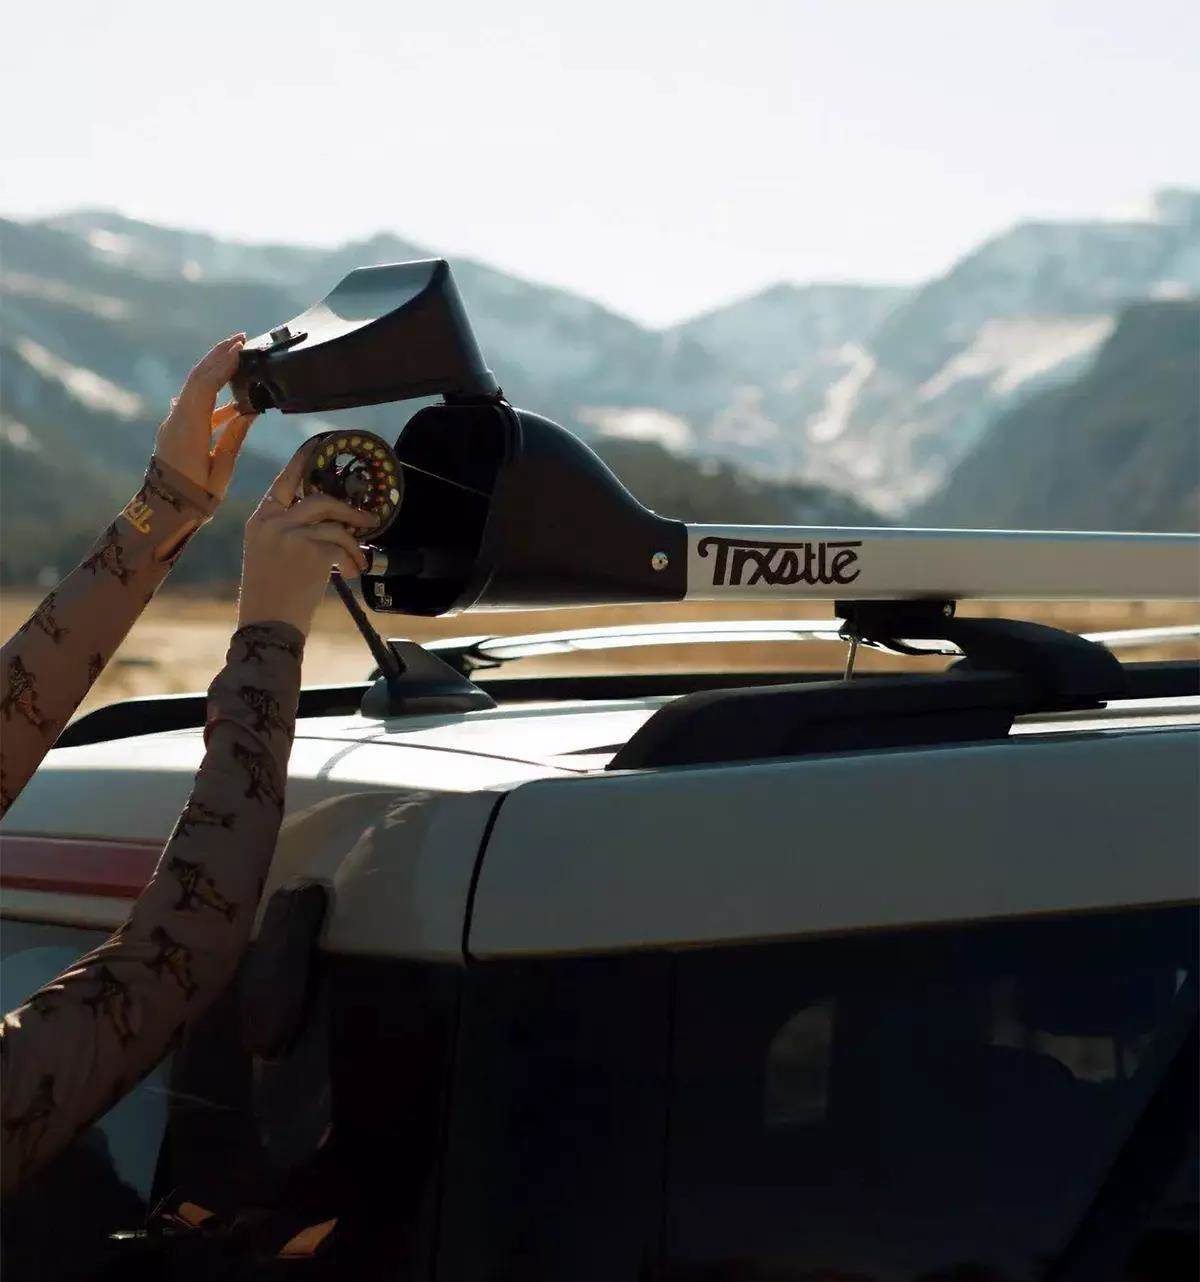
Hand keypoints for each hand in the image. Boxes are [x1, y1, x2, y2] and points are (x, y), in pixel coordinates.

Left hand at [154, 335, 256, 498]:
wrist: (164, 512)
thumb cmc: (195, 496)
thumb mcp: (221, 469)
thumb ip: (234, 437)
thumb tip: (248, 412)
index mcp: (189, 427)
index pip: (205, 385)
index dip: (223, 364)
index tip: (240, 347)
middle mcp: (178, 419)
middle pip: (197, 378)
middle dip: (217, 356)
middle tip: (240, 339)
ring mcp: (175, 423)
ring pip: (195, 389)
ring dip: (214, 371)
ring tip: (237, 360)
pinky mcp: (177, 430)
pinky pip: (196, 405)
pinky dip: (213, 395)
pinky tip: (234, 402)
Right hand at [237, 442, 377, 635]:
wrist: (269, 626)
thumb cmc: (271, 595)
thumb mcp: (268, 554)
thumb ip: (288, 529)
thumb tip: (327, 517)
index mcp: (260, 520)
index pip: (284, 482)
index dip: (303, 462)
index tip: (321, 445)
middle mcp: (273, 521)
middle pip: (318, 497)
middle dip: (347, 509)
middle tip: (366, 518)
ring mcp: (291, 534)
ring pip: (335, 522)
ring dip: (354, 541)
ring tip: (358, 560)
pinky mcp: (311, 550)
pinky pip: (343, 544)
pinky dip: (353, 558)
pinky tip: (352, 573)